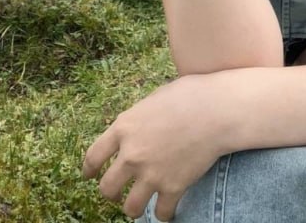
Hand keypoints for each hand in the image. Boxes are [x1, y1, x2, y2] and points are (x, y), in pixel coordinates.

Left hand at [83, 75, 228, 219]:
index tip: (89, 176)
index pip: (93, 156)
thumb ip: (138, 119)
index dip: (89, 170)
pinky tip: (167, 209)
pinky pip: (161, 213)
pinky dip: (164, 213)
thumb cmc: (189, 95)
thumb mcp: (153, 99)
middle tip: (117, 193)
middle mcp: (132, 154)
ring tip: (140, 205)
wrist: (216, 109)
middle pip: (107, 188)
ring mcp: (151, 173)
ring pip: (130, 208)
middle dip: (111, 193)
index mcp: (124, 128)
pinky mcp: (173, 187)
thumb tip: (134, 130)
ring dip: (134, 208)